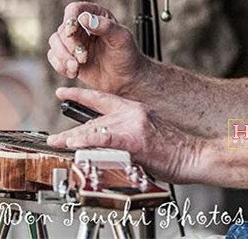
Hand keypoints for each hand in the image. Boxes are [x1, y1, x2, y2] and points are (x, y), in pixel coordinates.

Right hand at [47, 2, 144, 94]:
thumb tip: (84, 18)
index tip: (72, 32)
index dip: (70, 19)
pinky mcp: (69, 57)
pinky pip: (53, 57)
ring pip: (55, 42)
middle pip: (62, 29)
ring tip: (76, 68)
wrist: (127, 80)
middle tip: (83, 58)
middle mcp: (83, 26)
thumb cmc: (127, 56)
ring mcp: (75, 42)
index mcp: (97, 15)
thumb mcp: (121, 39)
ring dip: (63, 56)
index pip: (74, 9)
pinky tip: (73, 73)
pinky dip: (60, 65)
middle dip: (69, 45)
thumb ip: (105, 26)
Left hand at [47, 87, 202, 183]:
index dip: (80, 95)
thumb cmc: (173, 151)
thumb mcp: (146, 138)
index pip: (102, 99)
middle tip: (54, 138)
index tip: (63, 92)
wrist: (194, 155)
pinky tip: (76, 145)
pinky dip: (88, 142)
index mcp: (134, 110)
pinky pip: (105, 139)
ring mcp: (134, 124)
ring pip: (96, 129)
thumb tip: (105, 147)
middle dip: (72, 130)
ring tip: (58, 144)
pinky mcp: (135, 139)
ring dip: (74, 139)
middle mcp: (132, 112)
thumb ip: (125, 137)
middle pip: (94, 118)